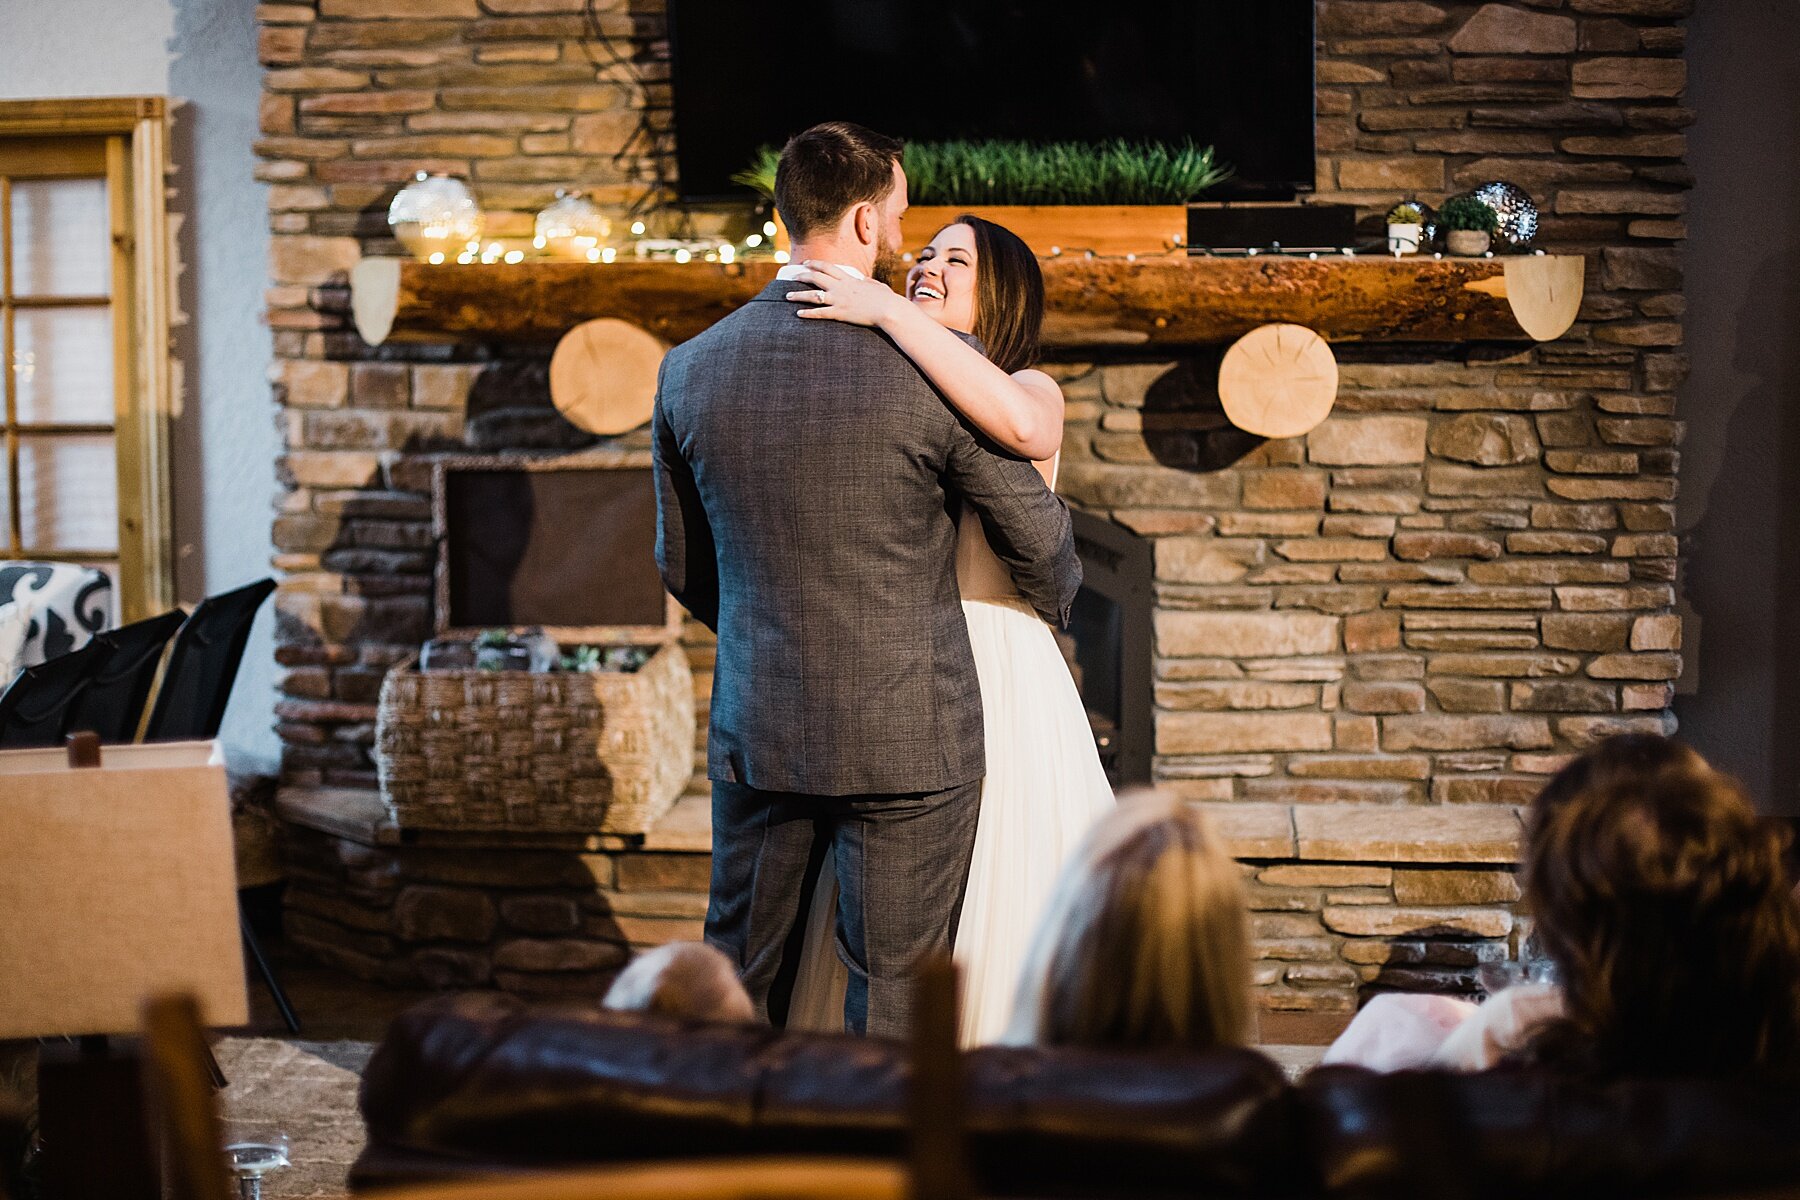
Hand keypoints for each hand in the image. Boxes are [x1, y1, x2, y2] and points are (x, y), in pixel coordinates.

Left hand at [783, 261, 907, 327]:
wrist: (889, 309)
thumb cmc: (887, 300)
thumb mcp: (877, 287)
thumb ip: (868, 282)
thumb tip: (864, 279)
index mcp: (850, 280)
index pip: (828, 268)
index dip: (815, 264)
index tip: (806, 263)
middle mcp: (841, 287)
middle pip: (816, 277)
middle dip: (802, 275)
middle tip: (793, 276)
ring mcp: (839, 299)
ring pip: (813, 295)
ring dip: (798, 295)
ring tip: (787, 296)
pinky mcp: (840, 313)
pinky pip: (820, 313)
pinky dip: (807, 313)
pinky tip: (798, 314)